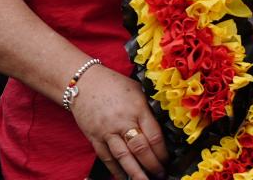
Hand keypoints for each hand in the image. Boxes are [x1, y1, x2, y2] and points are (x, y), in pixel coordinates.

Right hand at [70, 65, 167, 179]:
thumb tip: (161, 128)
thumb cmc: (114, 84)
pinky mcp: (95, 138)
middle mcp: (123, 122)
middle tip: (161, 174)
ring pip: (124, 157)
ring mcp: (107, 131)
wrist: (83, 82)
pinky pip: (107, 158)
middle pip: (140, 149)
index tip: (168, 160)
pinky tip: (124, 178)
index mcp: (137, 109)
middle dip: (153, 165)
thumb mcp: (137, 91)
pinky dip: (116, 170)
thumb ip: (148, 109)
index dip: (162, 152)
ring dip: (136, 173)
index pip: (154, 135)